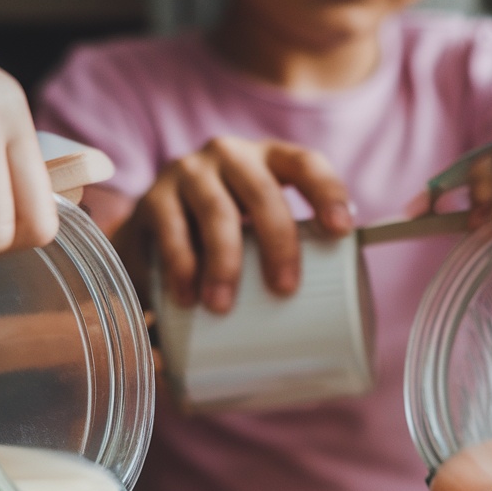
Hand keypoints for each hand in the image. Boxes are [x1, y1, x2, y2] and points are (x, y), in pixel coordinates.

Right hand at [113, 135, 352, 312]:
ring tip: (223, 306)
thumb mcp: (255, 236)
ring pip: (217, 212)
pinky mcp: (154, 198)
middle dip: (279, 241)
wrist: (150, 238)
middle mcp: (230, 155)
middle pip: (263, 193)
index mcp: (267, 160)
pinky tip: (187, 297)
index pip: (304, 164)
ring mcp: (189, 172)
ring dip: (225, 262)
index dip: (327, 192)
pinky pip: (172, 230)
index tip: (341, 230)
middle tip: (284, 289)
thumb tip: (327, 335)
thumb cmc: (221, 242)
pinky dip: (181, 266)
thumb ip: (286, 258)